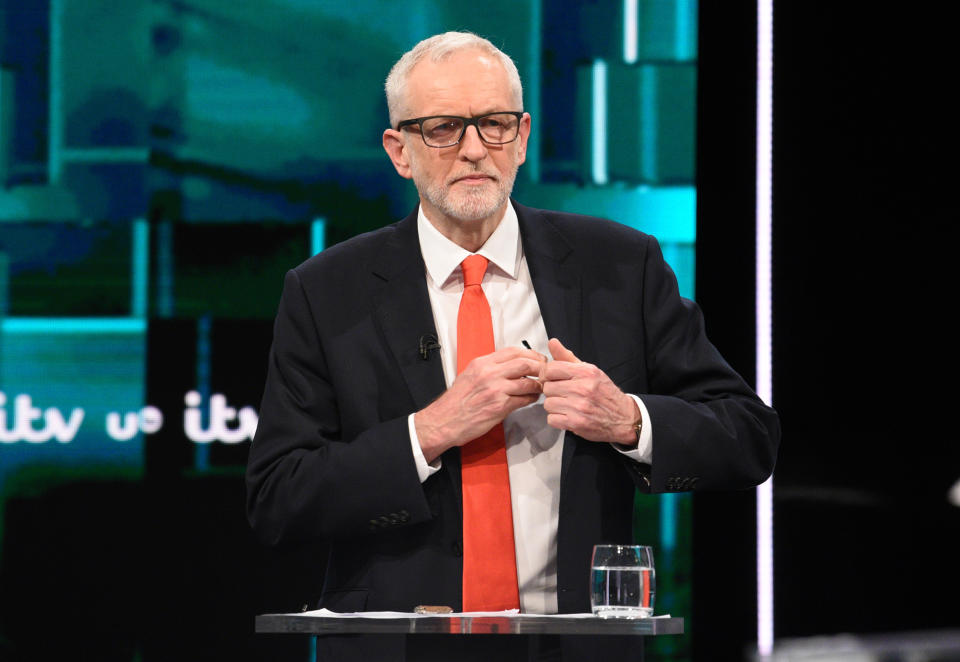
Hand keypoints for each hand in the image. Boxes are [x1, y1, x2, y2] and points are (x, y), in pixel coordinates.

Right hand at [415, 346, 544, 462]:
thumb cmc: (456, 401)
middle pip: (525, 363)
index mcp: (482, 363)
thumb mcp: (469, 375)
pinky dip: (531, 398)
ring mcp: (495, 389)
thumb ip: (488, 368)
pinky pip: (524, 399)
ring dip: (538, 385)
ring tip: (539, 387)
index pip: (513, 351)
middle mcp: (489, 373)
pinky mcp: (500, 406)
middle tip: (545, 372)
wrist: (444, 421)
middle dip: (540, 367)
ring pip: (528, 381)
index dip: (530, 353)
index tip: (537, 358)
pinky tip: (531, 399)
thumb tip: (507, 365)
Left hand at [541, 338, 639, 445]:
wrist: (623, 417)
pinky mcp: (576, 423)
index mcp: (585, 372)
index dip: (548, 375)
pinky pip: (552, 419)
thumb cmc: (605, 393)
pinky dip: (557, 419)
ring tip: (568, 405)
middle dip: (553, 392)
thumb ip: (567, 357)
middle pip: (547, 387)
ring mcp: (579, 406)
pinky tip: (568, 416)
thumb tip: (552, 342)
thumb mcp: (589, 370)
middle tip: (564, 394)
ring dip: (555, 406)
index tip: (553, 379)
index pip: (550, 369)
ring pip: (548, 404)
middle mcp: (583, 388)